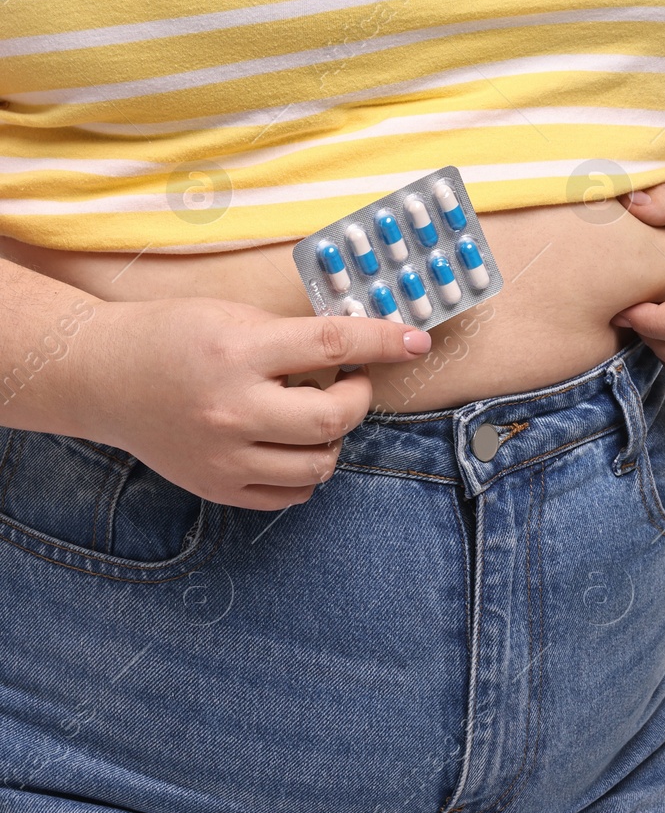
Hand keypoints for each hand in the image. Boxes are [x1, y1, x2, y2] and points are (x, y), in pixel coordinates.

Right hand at [76, 297, 429, 509]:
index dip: (384, 342)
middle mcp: (232, 410)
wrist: (101, 376)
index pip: (333, 346)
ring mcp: (223, 457)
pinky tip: (294, 443)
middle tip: (349, 381)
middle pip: (334, 420)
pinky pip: (291, 495)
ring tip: (315, 412)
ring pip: (319, 465)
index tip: (415, 340)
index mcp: (237, 352)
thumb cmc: (171, 336)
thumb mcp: (234, 317)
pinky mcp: (217, 487)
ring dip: (334, 438)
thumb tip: (364, 348)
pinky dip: (307, 471)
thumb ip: (295, 337)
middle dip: (358, 398)